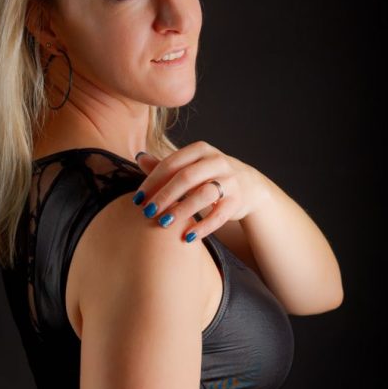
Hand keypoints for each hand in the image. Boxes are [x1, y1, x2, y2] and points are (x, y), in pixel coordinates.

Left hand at [132, 141, 266, 242]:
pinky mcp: (237, 200)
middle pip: (185, 177)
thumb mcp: (191, 166)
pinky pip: (219, 215)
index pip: (171, 164)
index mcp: (200, 150)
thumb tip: (139, 157)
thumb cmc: (210, 176)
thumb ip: (166, 165)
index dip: (152, 182)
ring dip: (181, 210)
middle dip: (164, 196)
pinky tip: (188, 238)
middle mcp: (216, 161)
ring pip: (203, 194)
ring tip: (164, 223)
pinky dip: (203, 227)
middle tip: (147, 212)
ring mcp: (229, 180)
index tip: (138, 199)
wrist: (249, 186)